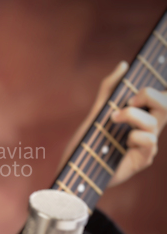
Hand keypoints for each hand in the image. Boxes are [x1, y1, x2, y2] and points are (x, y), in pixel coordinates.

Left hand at [58, 61, 166, 186]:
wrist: (75, 169)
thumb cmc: (86, 143)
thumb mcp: (96, 112)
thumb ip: (109, 90)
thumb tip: (124, 64)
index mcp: (138, 117)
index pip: (160, 98)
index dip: (156, 90)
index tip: (136, 89)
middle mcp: (145, 130)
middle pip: (166, 106)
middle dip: (151, 95)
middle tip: (130, 100)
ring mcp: (145, 145)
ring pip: (155, 123)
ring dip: (133, 116)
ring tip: (114, 120)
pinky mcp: (142, 160)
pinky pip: (149, 142)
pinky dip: (134, 137)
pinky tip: (123, 142)